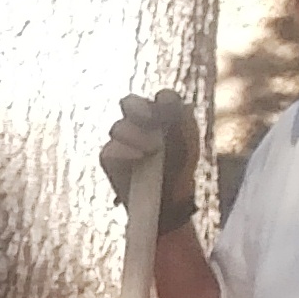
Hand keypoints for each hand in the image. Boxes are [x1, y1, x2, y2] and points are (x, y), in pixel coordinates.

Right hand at [100, 92, 201, 226]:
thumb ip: (184, 120)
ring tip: (150, 151)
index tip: (168, 111)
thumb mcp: (189, 143)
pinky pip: (109, 150)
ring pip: (118, 127)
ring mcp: (121, 139)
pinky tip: (138, 158)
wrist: (169, 199)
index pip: (160, 97)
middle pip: (129, 102)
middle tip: (148, 119)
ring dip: (134, 136)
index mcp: (159, 113)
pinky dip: (123, 152)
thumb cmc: (180, 168)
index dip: (163, 101)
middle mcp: (137, 122)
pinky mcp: (109, 158)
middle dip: (137, 108)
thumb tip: (177, 103)